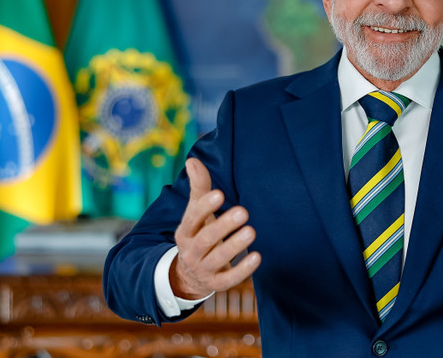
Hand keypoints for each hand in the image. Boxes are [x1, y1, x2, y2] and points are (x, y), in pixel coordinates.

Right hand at [171, 158, 260, 298]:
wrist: (188, 275)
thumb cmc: (199, 234)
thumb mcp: (196, 214)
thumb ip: (198, 188)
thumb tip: (193, 160)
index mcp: (185, 231)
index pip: (192, 217)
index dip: (204, 206)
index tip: (220, 194)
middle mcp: (191, 251)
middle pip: (206, 239)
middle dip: (223, 225)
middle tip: (243, 211)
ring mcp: (203, 269)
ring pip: (217, 259)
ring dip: (234, 246)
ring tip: (252, 231)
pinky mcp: (215, 284)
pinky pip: (228, 279)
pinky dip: (243, 270)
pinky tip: (257, 257)